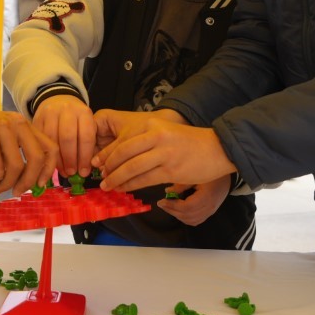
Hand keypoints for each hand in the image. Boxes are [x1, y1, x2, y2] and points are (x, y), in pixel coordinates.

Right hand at [0, 107, 57, 194]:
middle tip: (18, 192)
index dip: (49, 169)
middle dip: (29, 181)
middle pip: (37, 158)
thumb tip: (33, 181)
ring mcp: (3, 130)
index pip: (50, 148)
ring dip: (8, 184)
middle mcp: (19, 124)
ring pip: (16, 167)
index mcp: (27, 125)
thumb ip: (20, 152)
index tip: (40, 185)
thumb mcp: (7, 137)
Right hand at [32, 94, 95, 177]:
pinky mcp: (37, 118)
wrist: (58, 99)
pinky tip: (50, 163)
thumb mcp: (86, 124)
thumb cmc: (76, 118)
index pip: (86, 137)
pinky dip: (45, 154)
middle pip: (68, 138)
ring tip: (62, 171)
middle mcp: (67, 110)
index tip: (84, 172)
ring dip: (57, 160)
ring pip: (52, 140)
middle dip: (70, 159)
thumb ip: (87, 143)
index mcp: (84, 112)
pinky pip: (40, 139)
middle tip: (72, 173)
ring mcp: (50, 113)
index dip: (85, 157)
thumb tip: (84, 170)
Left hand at [92, 109, 233, 191]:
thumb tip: (121, 155)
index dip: (106, 154)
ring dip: (116, 179)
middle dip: (108, 168)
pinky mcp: (171, 170)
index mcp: (151, 125)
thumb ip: (145, 140)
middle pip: (123, 154)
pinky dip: (130, 185)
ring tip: (108, 186)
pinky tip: (124, 189)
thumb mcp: (165, 132)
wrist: (217, 148)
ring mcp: (164, 154)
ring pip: (131, 168)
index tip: (98, 163)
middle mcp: (156, 136)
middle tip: (100, 177)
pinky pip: (144, 179)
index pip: (122, 140)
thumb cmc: (189, 142)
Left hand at [158, 174, 231, 226]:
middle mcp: (209, 207)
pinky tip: (178, 211)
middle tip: (161, 204)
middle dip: (172, 210)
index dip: (173, 206)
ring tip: (168, 207)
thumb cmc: (211, 174)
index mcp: (206, 196)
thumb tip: (167, 192)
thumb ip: (182, 184)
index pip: (187, 207)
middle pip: (188, 215)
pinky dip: (185, 219)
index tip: (161, 201)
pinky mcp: (210, 213)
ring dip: (177, 215)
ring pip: (191, 220)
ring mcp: (210, 212)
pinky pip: (195, 221)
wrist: (227, 178)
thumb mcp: (196, 175)